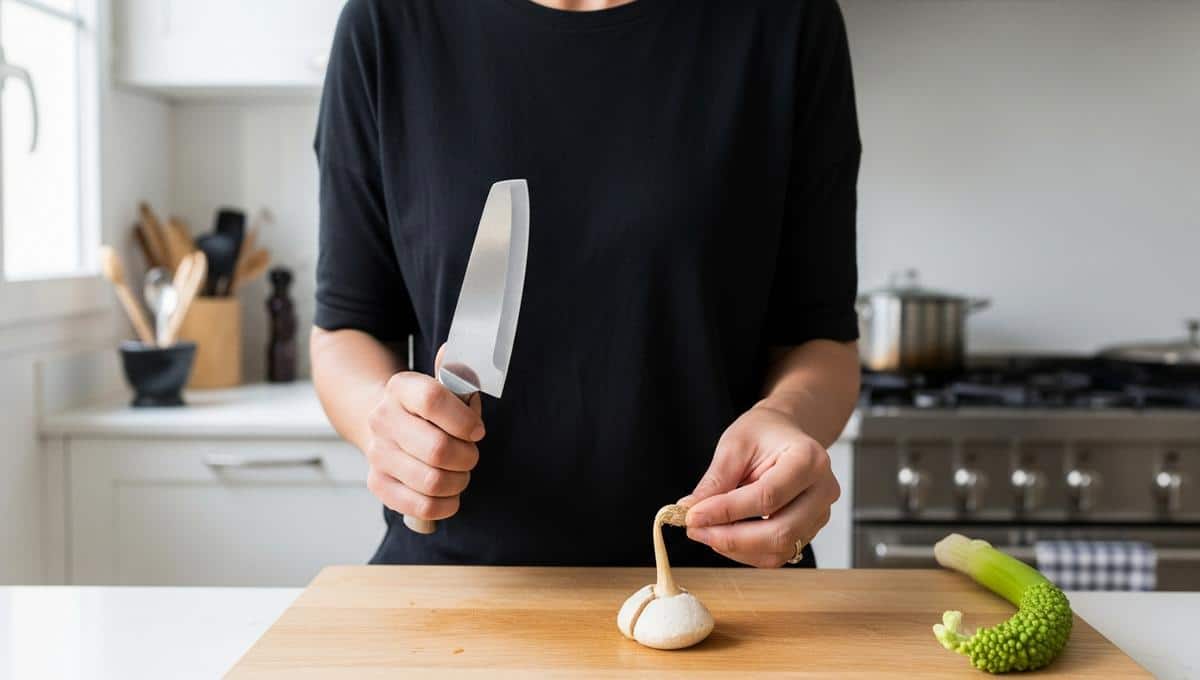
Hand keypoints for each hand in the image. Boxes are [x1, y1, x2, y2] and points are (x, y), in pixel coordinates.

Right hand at [363, 349, 484, 521]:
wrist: (382, 422)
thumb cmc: (426, 408)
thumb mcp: (442, 383)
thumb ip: (457, 372)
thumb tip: (457, 351)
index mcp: (400, 389)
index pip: (433, 400)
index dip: (464, 420)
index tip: (477, 430)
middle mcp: (383, 420)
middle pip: (438, 449)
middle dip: (467, 456)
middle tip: (470, 454)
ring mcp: (378, 454)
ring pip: (433, 481)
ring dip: (459, 481)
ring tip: (460, 472)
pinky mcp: (378, 484)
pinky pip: (421, 506)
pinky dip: (445, 504)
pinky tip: (449, 493)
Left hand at [679, 403, 839, 567]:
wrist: (785, 434)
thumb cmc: (764, 433)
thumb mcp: (734, 445)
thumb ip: (716, 480)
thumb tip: (691, 510)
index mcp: (808, 459)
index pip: (768, 496)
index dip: (727, 511)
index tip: (693, 515)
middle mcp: (823, 490)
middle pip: (780, 531)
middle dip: (732, 537)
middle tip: (696, 530)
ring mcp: (820, 513)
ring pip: (780, 549)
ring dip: (737, 548)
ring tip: (707, 532)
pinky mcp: (810, 530)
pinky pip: (779, 554)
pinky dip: (748, 552)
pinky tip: (725, 536)